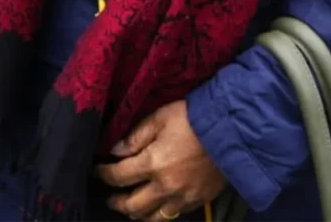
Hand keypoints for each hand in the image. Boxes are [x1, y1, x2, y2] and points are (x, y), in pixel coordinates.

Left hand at [96, 101, 228, 220]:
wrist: (234, 131)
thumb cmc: (194, 119)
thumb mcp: (159, 118)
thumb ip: (135, 137)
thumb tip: (114, 150)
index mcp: (152, 163)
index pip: (118, 177)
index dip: (103, 175)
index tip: (97, 171)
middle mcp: (165, 186)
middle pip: (133, 205)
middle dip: (116, 202)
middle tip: (110, 197)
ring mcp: (183, 197)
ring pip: (154, 218)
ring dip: (138, 215)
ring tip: (130, 209)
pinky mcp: (199, 200)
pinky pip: (174, 215)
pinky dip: (161, 214)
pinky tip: (157, 207)